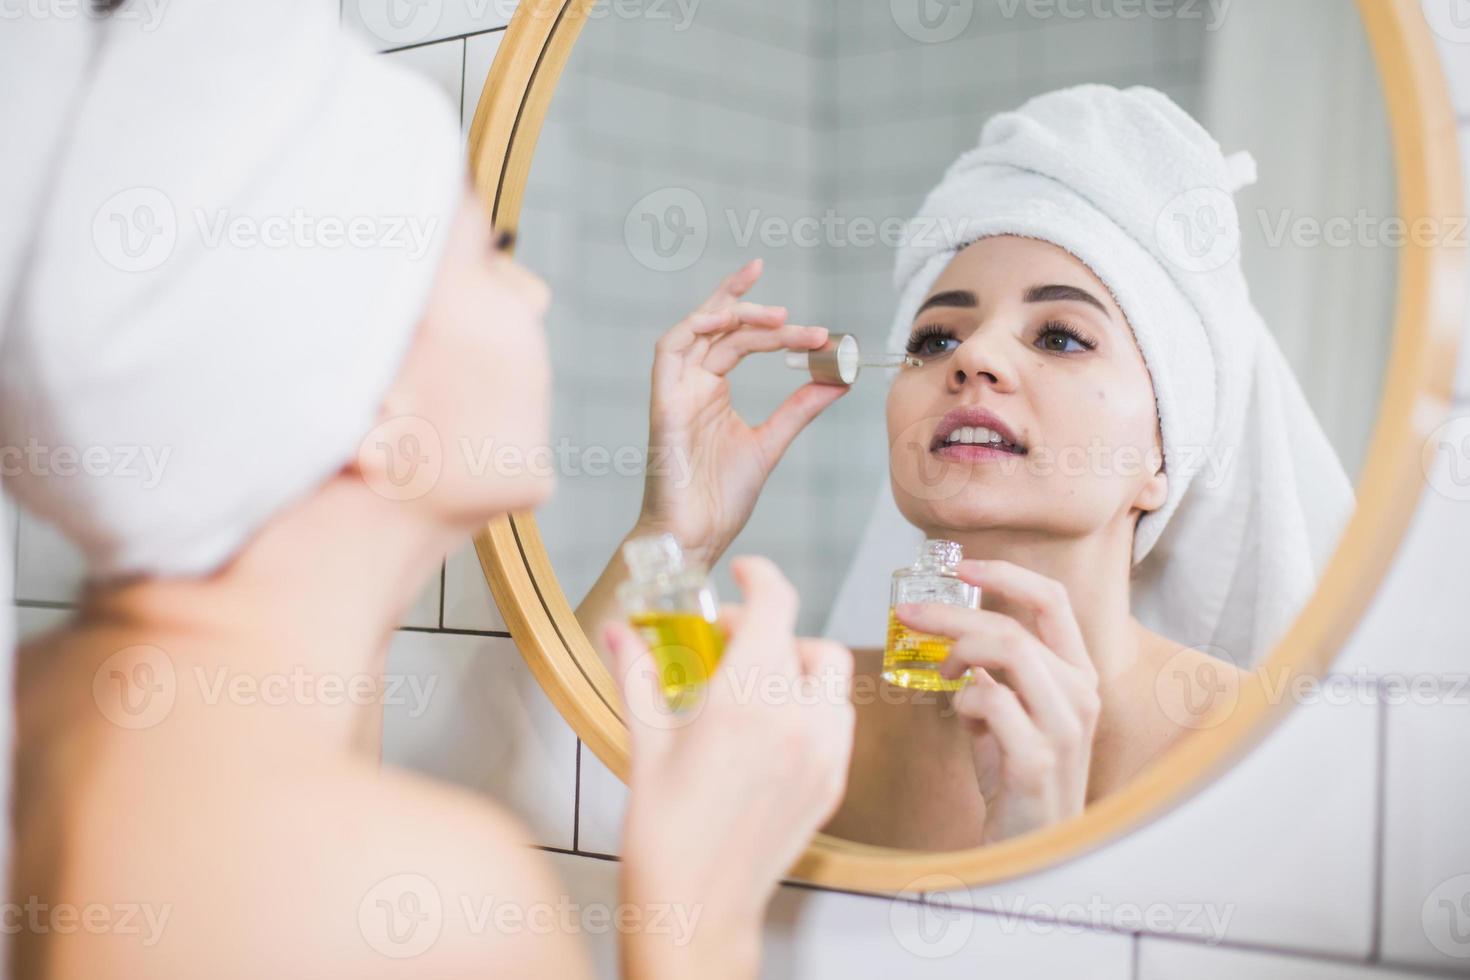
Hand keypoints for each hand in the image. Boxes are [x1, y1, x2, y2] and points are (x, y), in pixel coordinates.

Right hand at [602, 556, 854, 978]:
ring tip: (755, 688)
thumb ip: (638, 675)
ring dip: (799, 669)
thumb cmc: (664, 831)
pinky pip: (837, 724)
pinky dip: (813, 710)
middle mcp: (795, 719)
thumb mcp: (645, 741)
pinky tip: (772, 729)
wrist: (696, 906)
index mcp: (745, 698)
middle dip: (771, 631)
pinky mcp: (832, 783)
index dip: (761, 575)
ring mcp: (821, 753)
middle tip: (729, 646)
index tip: (745, 572)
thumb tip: (621, 633)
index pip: (775, 605)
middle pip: (808, 639)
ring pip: (832, 682)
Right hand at [634, 259, 847, 567]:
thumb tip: (839, 380)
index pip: (735, 337)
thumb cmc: (720, 498)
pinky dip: (693, 328)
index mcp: (712, 391)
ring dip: (730, 313)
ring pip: (695, 331)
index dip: (767, 320)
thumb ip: (799, 408)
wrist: (697, 537)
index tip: (815, 327)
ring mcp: (676, 392)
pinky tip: (724, 319)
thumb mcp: (771, 442)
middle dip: (748, 303)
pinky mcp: (664, 405)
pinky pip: (668, 353)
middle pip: (715, 326)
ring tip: (774, 316)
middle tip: (791, 310)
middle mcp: (692, 385)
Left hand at [894, 560, 1100, 843]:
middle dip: (952, 612)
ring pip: (1007, 650)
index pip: (1052, 601)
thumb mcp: (1010, 713)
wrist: (1031, 846)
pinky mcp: (1037, 758)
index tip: (962, 566)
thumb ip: (992, 673)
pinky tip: (961, 714)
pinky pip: (989, 700)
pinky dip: (963, 698)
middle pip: (1012, 625)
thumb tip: (950, 637)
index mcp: (1077, 674)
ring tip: (940, 669)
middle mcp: (1080, 693)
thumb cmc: (1017, 776)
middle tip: (909, 613)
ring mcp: (1064, 726)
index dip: (1005, 575)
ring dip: (957, 650)